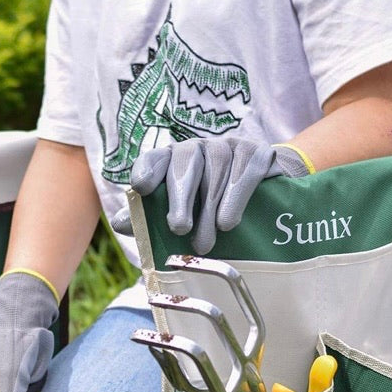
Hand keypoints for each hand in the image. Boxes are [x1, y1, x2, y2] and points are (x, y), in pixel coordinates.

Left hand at [113, 138, 310, 253]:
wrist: (271, 196)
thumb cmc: (217, 211)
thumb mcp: (186, 217)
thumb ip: (153, 219)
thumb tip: (121, 223)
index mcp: (176, 161)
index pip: (157, 158)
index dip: (148, 169)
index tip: (141, 187)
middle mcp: (200, 148)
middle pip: (185, 164)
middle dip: (180, 198)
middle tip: (178, 228)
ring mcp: (229, 147)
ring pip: (216, 172)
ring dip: (210, 210)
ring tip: (205, 244)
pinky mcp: (258, 152)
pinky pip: (245, 170)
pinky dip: (236, 197)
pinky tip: (229, 223)